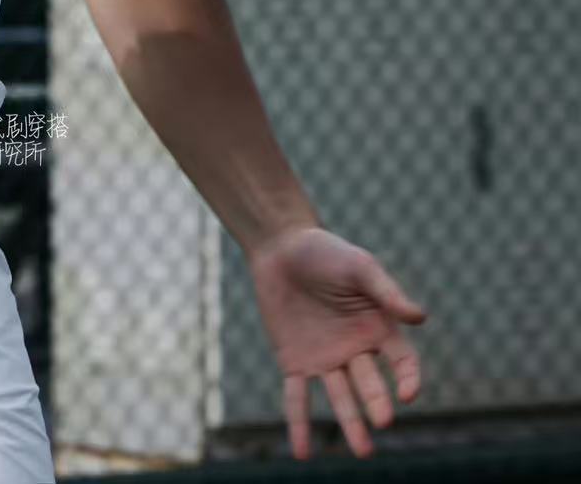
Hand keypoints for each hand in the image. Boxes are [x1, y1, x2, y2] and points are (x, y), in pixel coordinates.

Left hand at [248, 226, 426, 460]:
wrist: (279, 246)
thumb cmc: (325, 252)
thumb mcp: (359, 266)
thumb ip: (387, 292)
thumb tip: (421, 317)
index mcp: (378, 328)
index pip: (403, 362)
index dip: (408, 379)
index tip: (407, 392)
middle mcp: (355, 349)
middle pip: (371, 383)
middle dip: (376, 403)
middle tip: (381, 421)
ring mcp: (325, 358)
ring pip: (340, 397)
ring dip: (350, 424)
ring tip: (362, 452)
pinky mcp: (295, 361)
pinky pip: (297, 397)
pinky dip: (299, 424)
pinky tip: (303, 453)